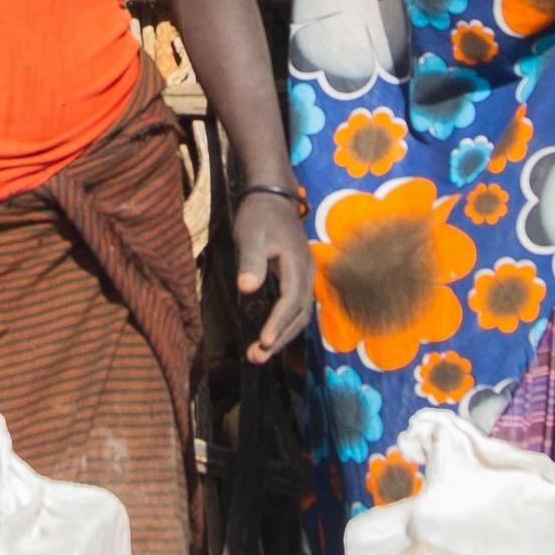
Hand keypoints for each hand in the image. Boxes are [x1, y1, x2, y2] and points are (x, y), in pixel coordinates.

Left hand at [223, 181, 316, 351]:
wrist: (272, 197)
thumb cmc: (259, 216)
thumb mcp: (250, 236)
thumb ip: (250, 262)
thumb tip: (246, 288)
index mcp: (298, 265)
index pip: (291, 301)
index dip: (278, 323)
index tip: (263, 341)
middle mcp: (307, 274)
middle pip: (299, 315)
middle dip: (279, 338)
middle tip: (256, 357)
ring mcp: (305, 277)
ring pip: (300, 314)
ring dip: (281, 336)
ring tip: (258, 354)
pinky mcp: (298, 278)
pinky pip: (296, 307)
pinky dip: (284, 325)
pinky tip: (268, 336)